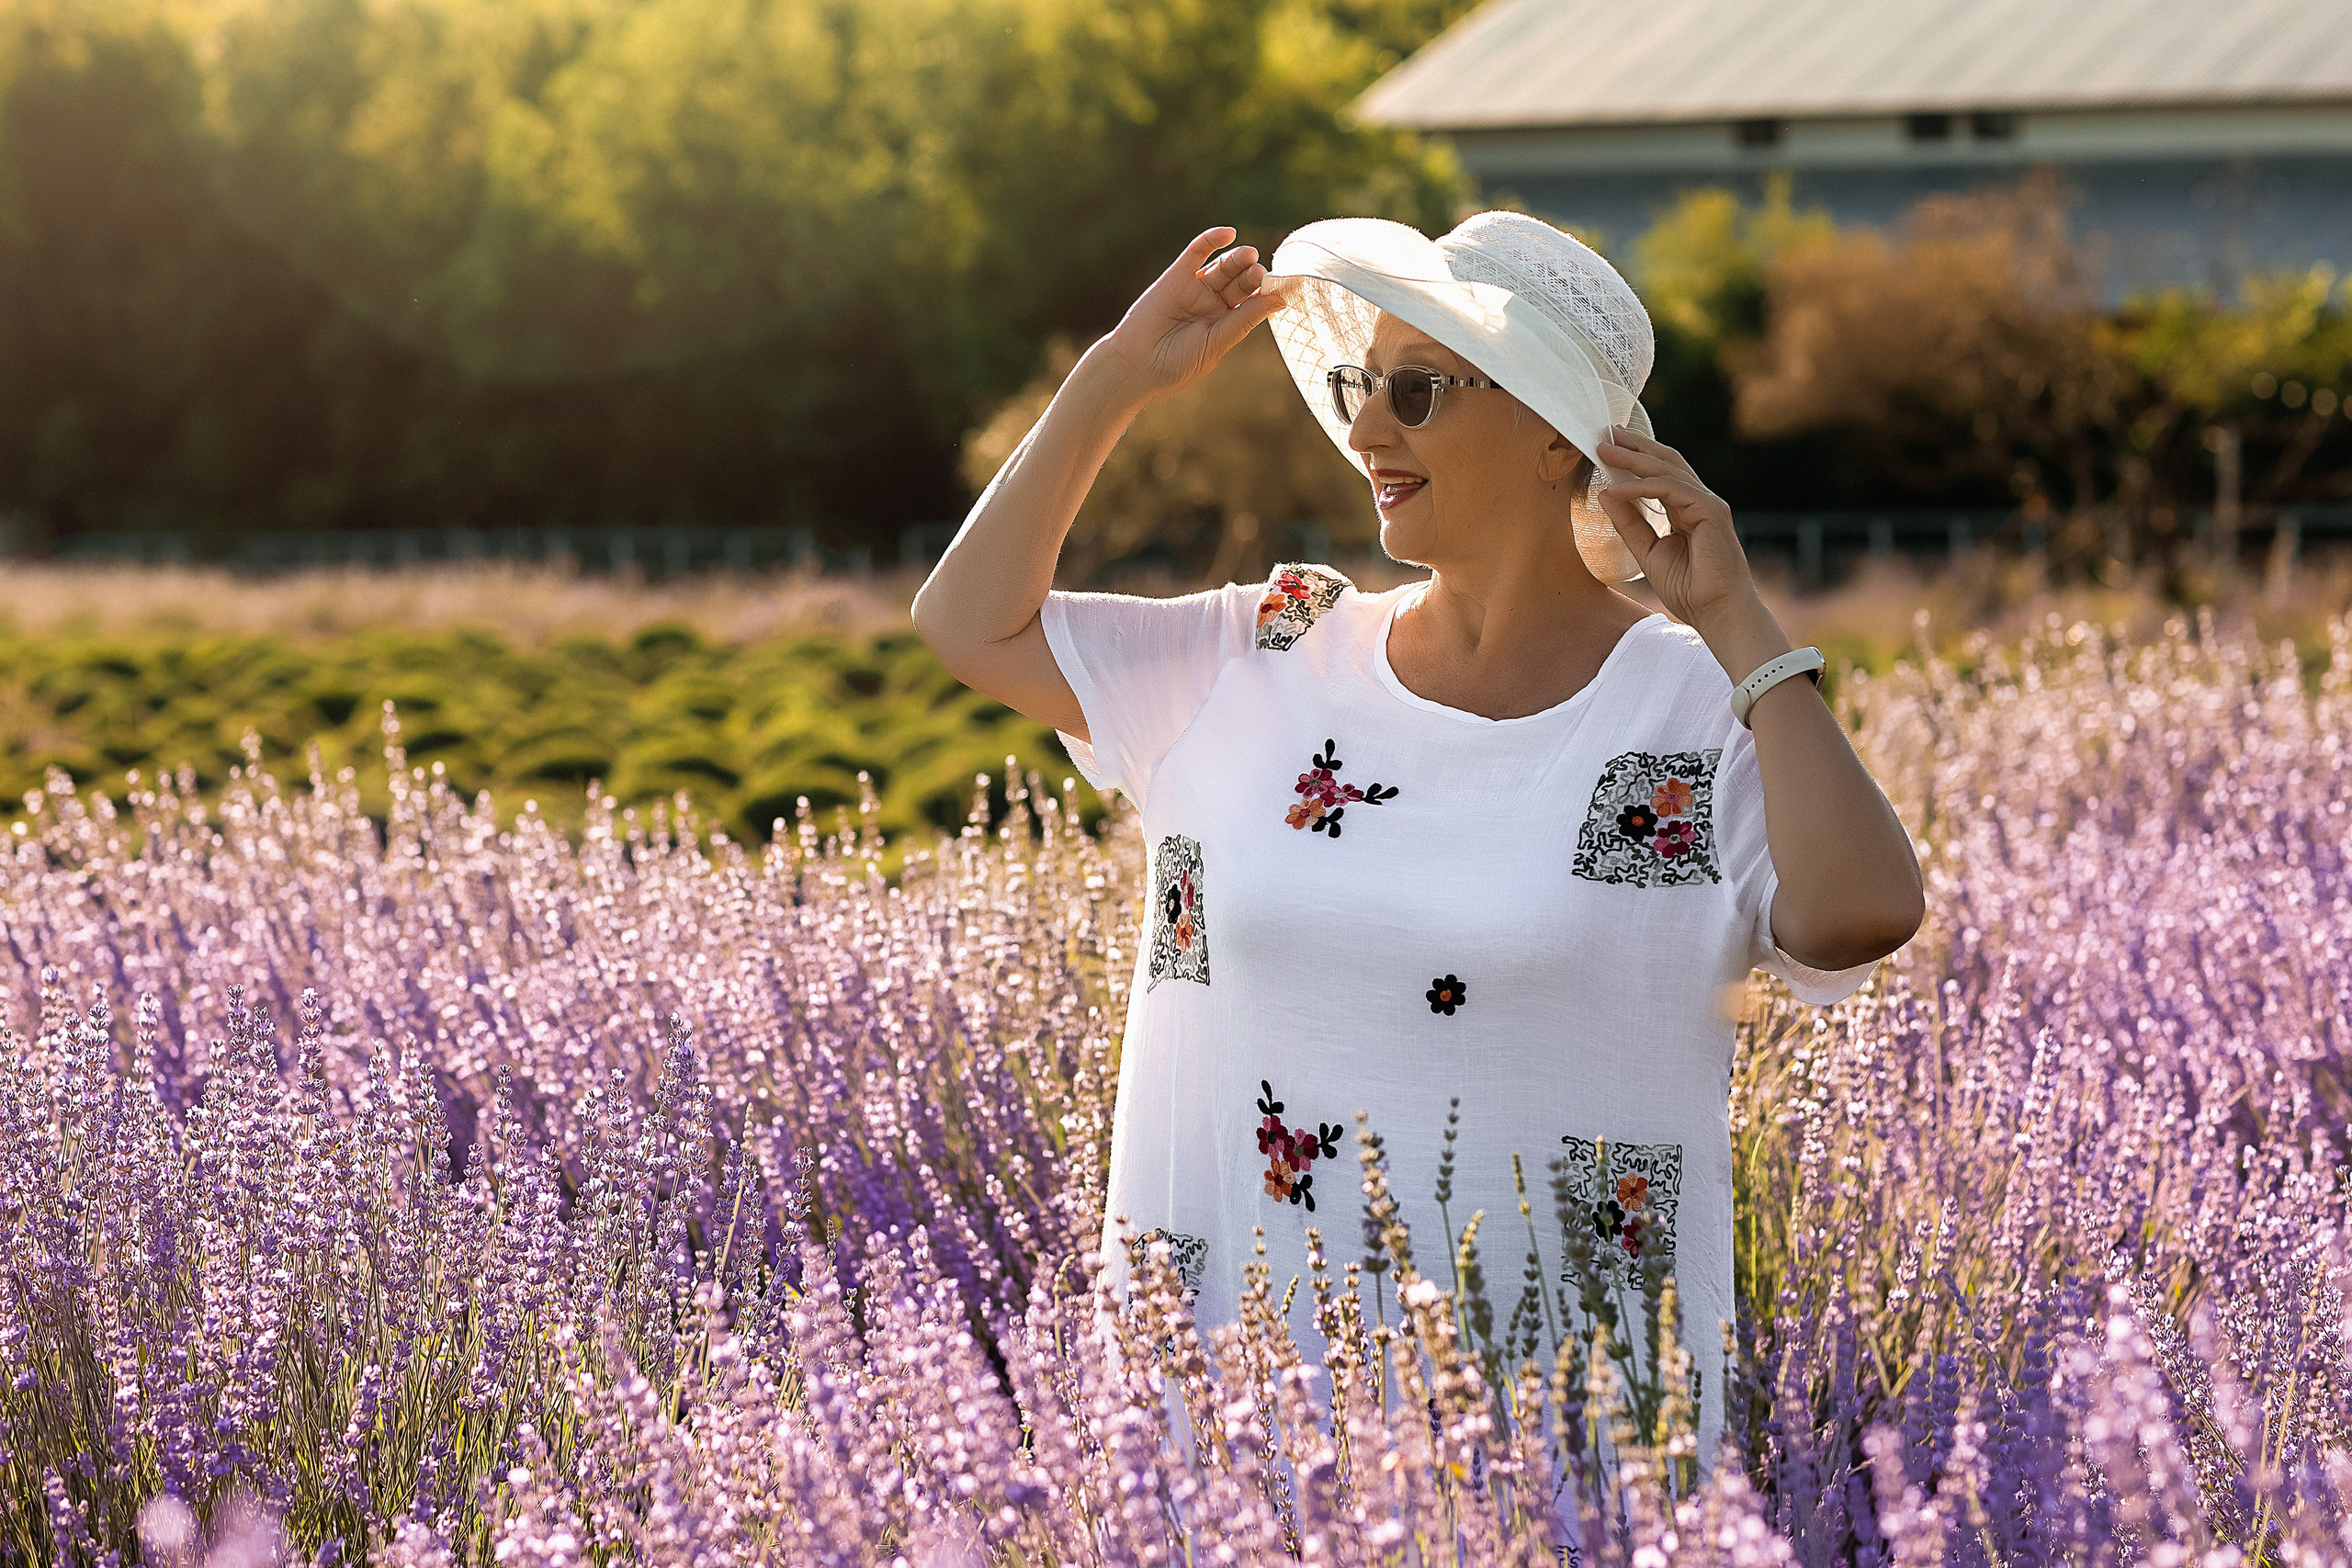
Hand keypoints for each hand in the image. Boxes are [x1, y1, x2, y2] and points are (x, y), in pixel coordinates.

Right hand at [1094, 227, 1287, 406]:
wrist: (1133, 366)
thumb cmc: (1175, 364)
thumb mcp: (1216, 343)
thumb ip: (1246, 318)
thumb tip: (1281, 299)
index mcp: (1226, 325)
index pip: (1253, 302)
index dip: (1267, 292)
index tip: (1283, 286)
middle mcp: (1213, 305)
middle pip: (1241, 282)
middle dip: (1252, 276)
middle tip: (1258, 273)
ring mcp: (1195, 289)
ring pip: (1223, 267)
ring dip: (1238, 259)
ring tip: (1249, 255)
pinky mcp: (1176, 276)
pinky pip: (1196, 253)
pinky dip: (1211, 240)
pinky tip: (1228, 233)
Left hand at [1594, 426, 1758, 633]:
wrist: (1716, 611)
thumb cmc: (1689, 589)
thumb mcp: (1648, 551)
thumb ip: (1629, 523)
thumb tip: (1606, 493)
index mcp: (1688, 510)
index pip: (1661, 475)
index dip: (1636, 459)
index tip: (1608, 448)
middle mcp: (1701, 501)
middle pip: (1666, 462)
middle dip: (1635, 447)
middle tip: (1606, 433)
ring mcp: (1708, 503)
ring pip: (1667, 470)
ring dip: (1633, 459)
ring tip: (1604, 450)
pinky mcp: (1711, 510)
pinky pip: (1670, 489)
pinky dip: (1641, 487)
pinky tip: (1616, 488)